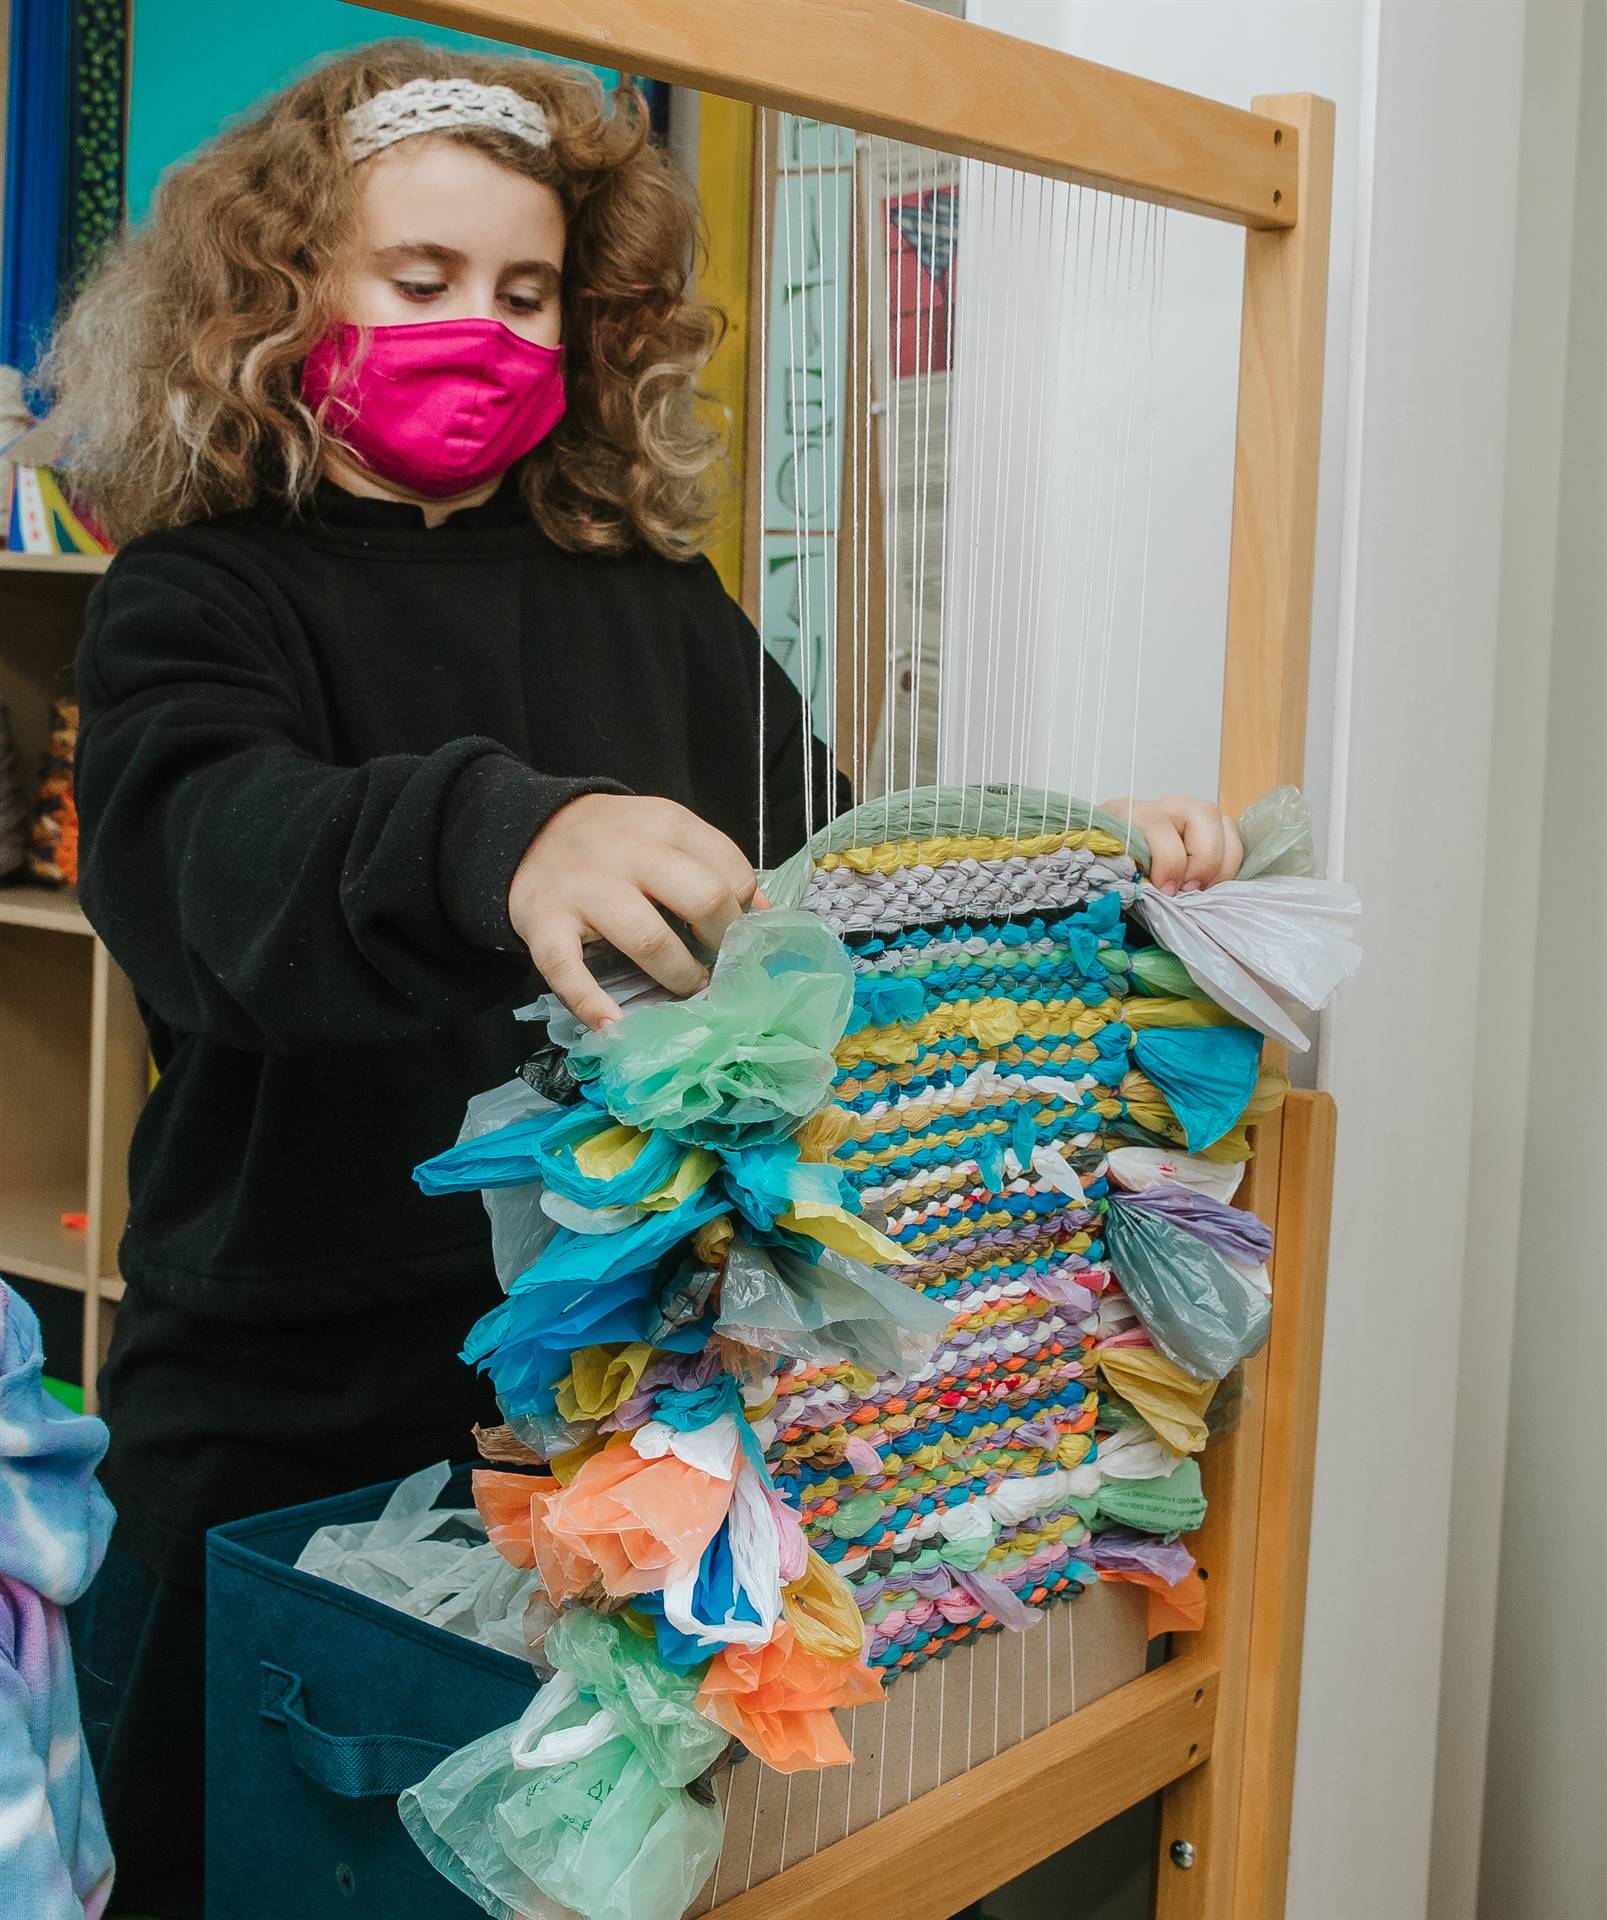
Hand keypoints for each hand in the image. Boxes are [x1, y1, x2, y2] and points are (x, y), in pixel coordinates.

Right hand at [508, 795, 767, 1028]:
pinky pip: (567, 969)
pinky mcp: (544, 923)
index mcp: (666, 825)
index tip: (736, 934)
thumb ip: (714, 865)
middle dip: (722, 941)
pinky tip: (615, 1027)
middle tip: (718, 962)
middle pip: (702, 898)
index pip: (730, 871)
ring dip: (678, 975)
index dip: (743, 912)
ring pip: (647, 938)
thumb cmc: (616, 844)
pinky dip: (591, 1004)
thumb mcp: (667, 834)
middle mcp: (628, 852)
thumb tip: (765, 914)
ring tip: (687, 988)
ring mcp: (584, 888)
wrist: (531, 833)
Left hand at [1101, 794, 1242, 893]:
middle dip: (1203, 860)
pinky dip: (1229, 862)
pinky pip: (1233, 836)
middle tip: (1189, 890)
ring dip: (1222, 863)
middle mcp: (1167, 806)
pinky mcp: (1210, 826)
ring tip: (1203, 889)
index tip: (1165, 891)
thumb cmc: (1112, 863)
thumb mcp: (1109, 870)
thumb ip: (1124, 878)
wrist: (1113, 851)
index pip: (1159, 827)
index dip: (1168, 864)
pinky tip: (1212, 882)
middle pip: (1203, 814)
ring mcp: (1192, 812)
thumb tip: (1143, 894)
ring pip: (1225, 824)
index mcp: (1133, 813)